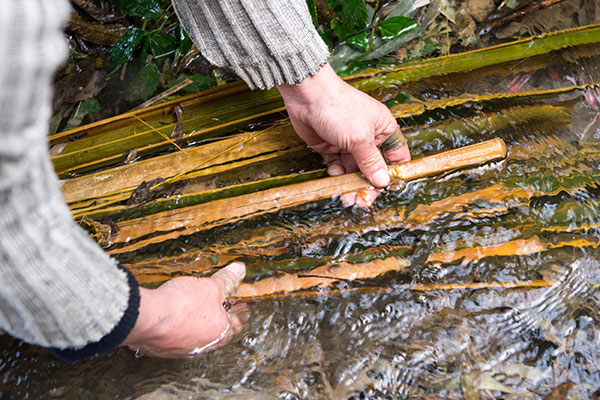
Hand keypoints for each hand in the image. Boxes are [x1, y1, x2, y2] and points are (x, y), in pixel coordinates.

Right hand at [122, 262, 247, 357]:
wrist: (147, 318)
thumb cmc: (182, 305)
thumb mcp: (210, 286)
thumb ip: (226, 280)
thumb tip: (240, 270)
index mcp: (220, 331)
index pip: (236, 323)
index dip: (238, 311)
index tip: (240, 306)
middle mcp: (203, 345)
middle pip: (216, 332)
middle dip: (218, 319)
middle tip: (219, 308)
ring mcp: (182, 349)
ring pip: (195, 336)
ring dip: (197, 325)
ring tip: (195, 312)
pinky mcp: (162, 348)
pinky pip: (174, 338)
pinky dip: (177, 329)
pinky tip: (172, 320)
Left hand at [277, 63, 410, 189]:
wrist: (307, 96)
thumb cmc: (339, 107)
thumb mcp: (360, 138)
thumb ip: (371, 162)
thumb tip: (383, 181)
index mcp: (384, 129)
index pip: (396, 156)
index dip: (394, 173)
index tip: (389, 190)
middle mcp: (368, 136)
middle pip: (374, 167)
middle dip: (368, 184)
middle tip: (363, 200)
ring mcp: (349, 142)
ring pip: (354, 169)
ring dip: (350, 183)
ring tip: (347, 197)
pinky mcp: (331, 146)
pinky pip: (338, 166)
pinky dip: (337, 174)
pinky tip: (335, 176)